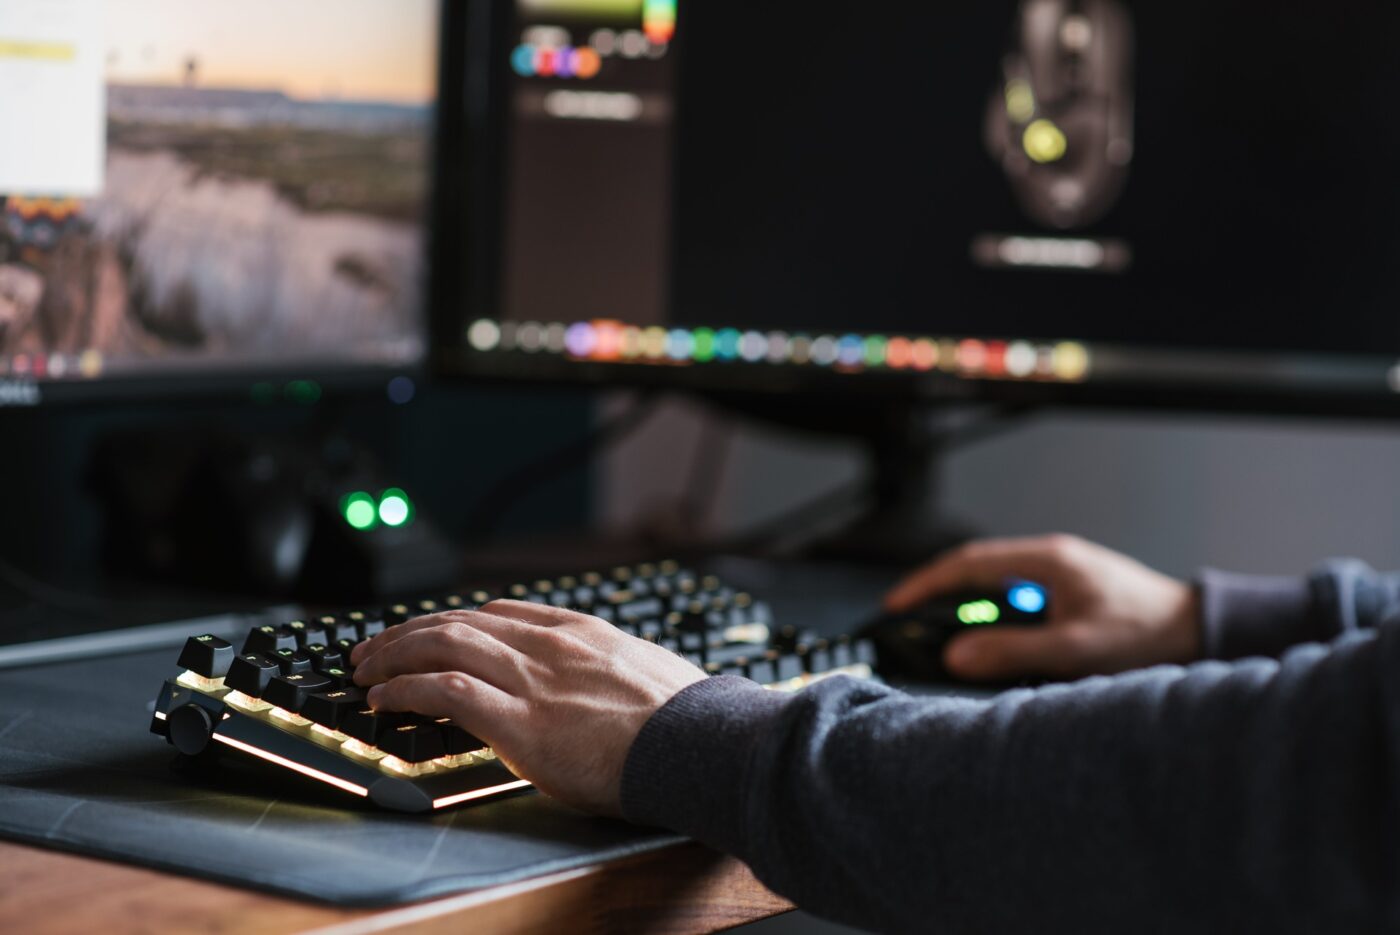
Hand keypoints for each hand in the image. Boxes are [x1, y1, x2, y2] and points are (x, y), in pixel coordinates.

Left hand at [350, 601, 706, 815]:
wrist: (699, 744)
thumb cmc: (685, 723)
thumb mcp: (648, 674)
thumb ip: (610, 672)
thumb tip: (603, 690)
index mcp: (583, 632)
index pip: (502, 611)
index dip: (456, 620)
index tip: (433, 632)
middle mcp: (551, 646)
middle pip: (461, 620)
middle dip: (409, 631)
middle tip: (376, 647)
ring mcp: (533, 680)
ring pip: (444, 645)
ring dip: (395, 654)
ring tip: (365, 669)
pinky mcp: (520, 722)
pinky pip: (445, 692)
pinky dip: (406, 689)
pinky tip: (383, 699)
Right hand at [884, 535, 1201, 680]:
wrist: (1198, 632)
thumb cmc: (1146, 634)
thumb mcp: (1074, 648)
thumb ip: (1013, 651)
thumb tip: (956, 655)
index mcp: (1048, 560)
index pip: (968, 562)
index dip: (926, 583)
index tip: (896, 604)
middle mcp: (1051, 559)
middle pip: (976, 568)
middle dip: (938, 594)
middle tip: (908, 619)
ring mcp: (1061, 574)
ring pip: (997, 583)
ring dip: (969, 607)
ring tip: (944, 635)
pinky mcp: (1071, 592)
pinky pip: (1018, 598)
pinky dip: (995, 617)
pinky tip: (994, 642)